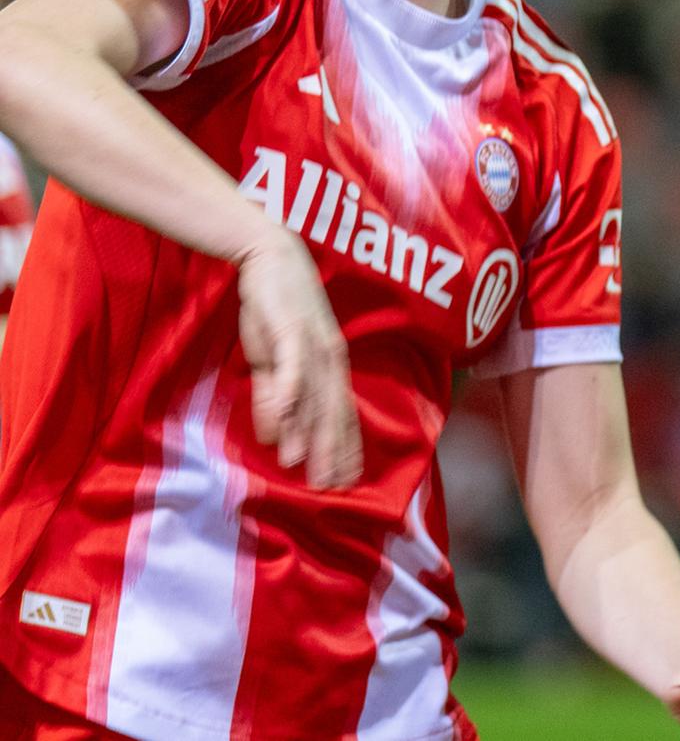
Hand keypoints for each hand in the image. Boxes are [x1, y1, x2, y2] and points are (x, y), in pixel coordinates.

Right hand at [233, 230, 360, 487]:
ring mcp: (313, 345)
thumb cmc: (275, 310)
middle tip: (330, 488)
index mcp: (331, 366)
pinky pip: (290, 367)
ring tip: (299, 465)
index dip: (343, 449)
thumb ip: (274, 397)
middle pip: (334, 412)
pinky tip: (279, 421)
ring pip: (314, 395)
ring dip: (306, 431)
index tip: (343, 483)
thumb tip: (274, 439)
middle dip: (332, 452)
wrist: (271, 258)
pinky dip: (286, 395)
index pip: (342, 415)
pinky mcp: (290, 329)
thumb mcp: (273, 360)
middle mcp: (329, 359)